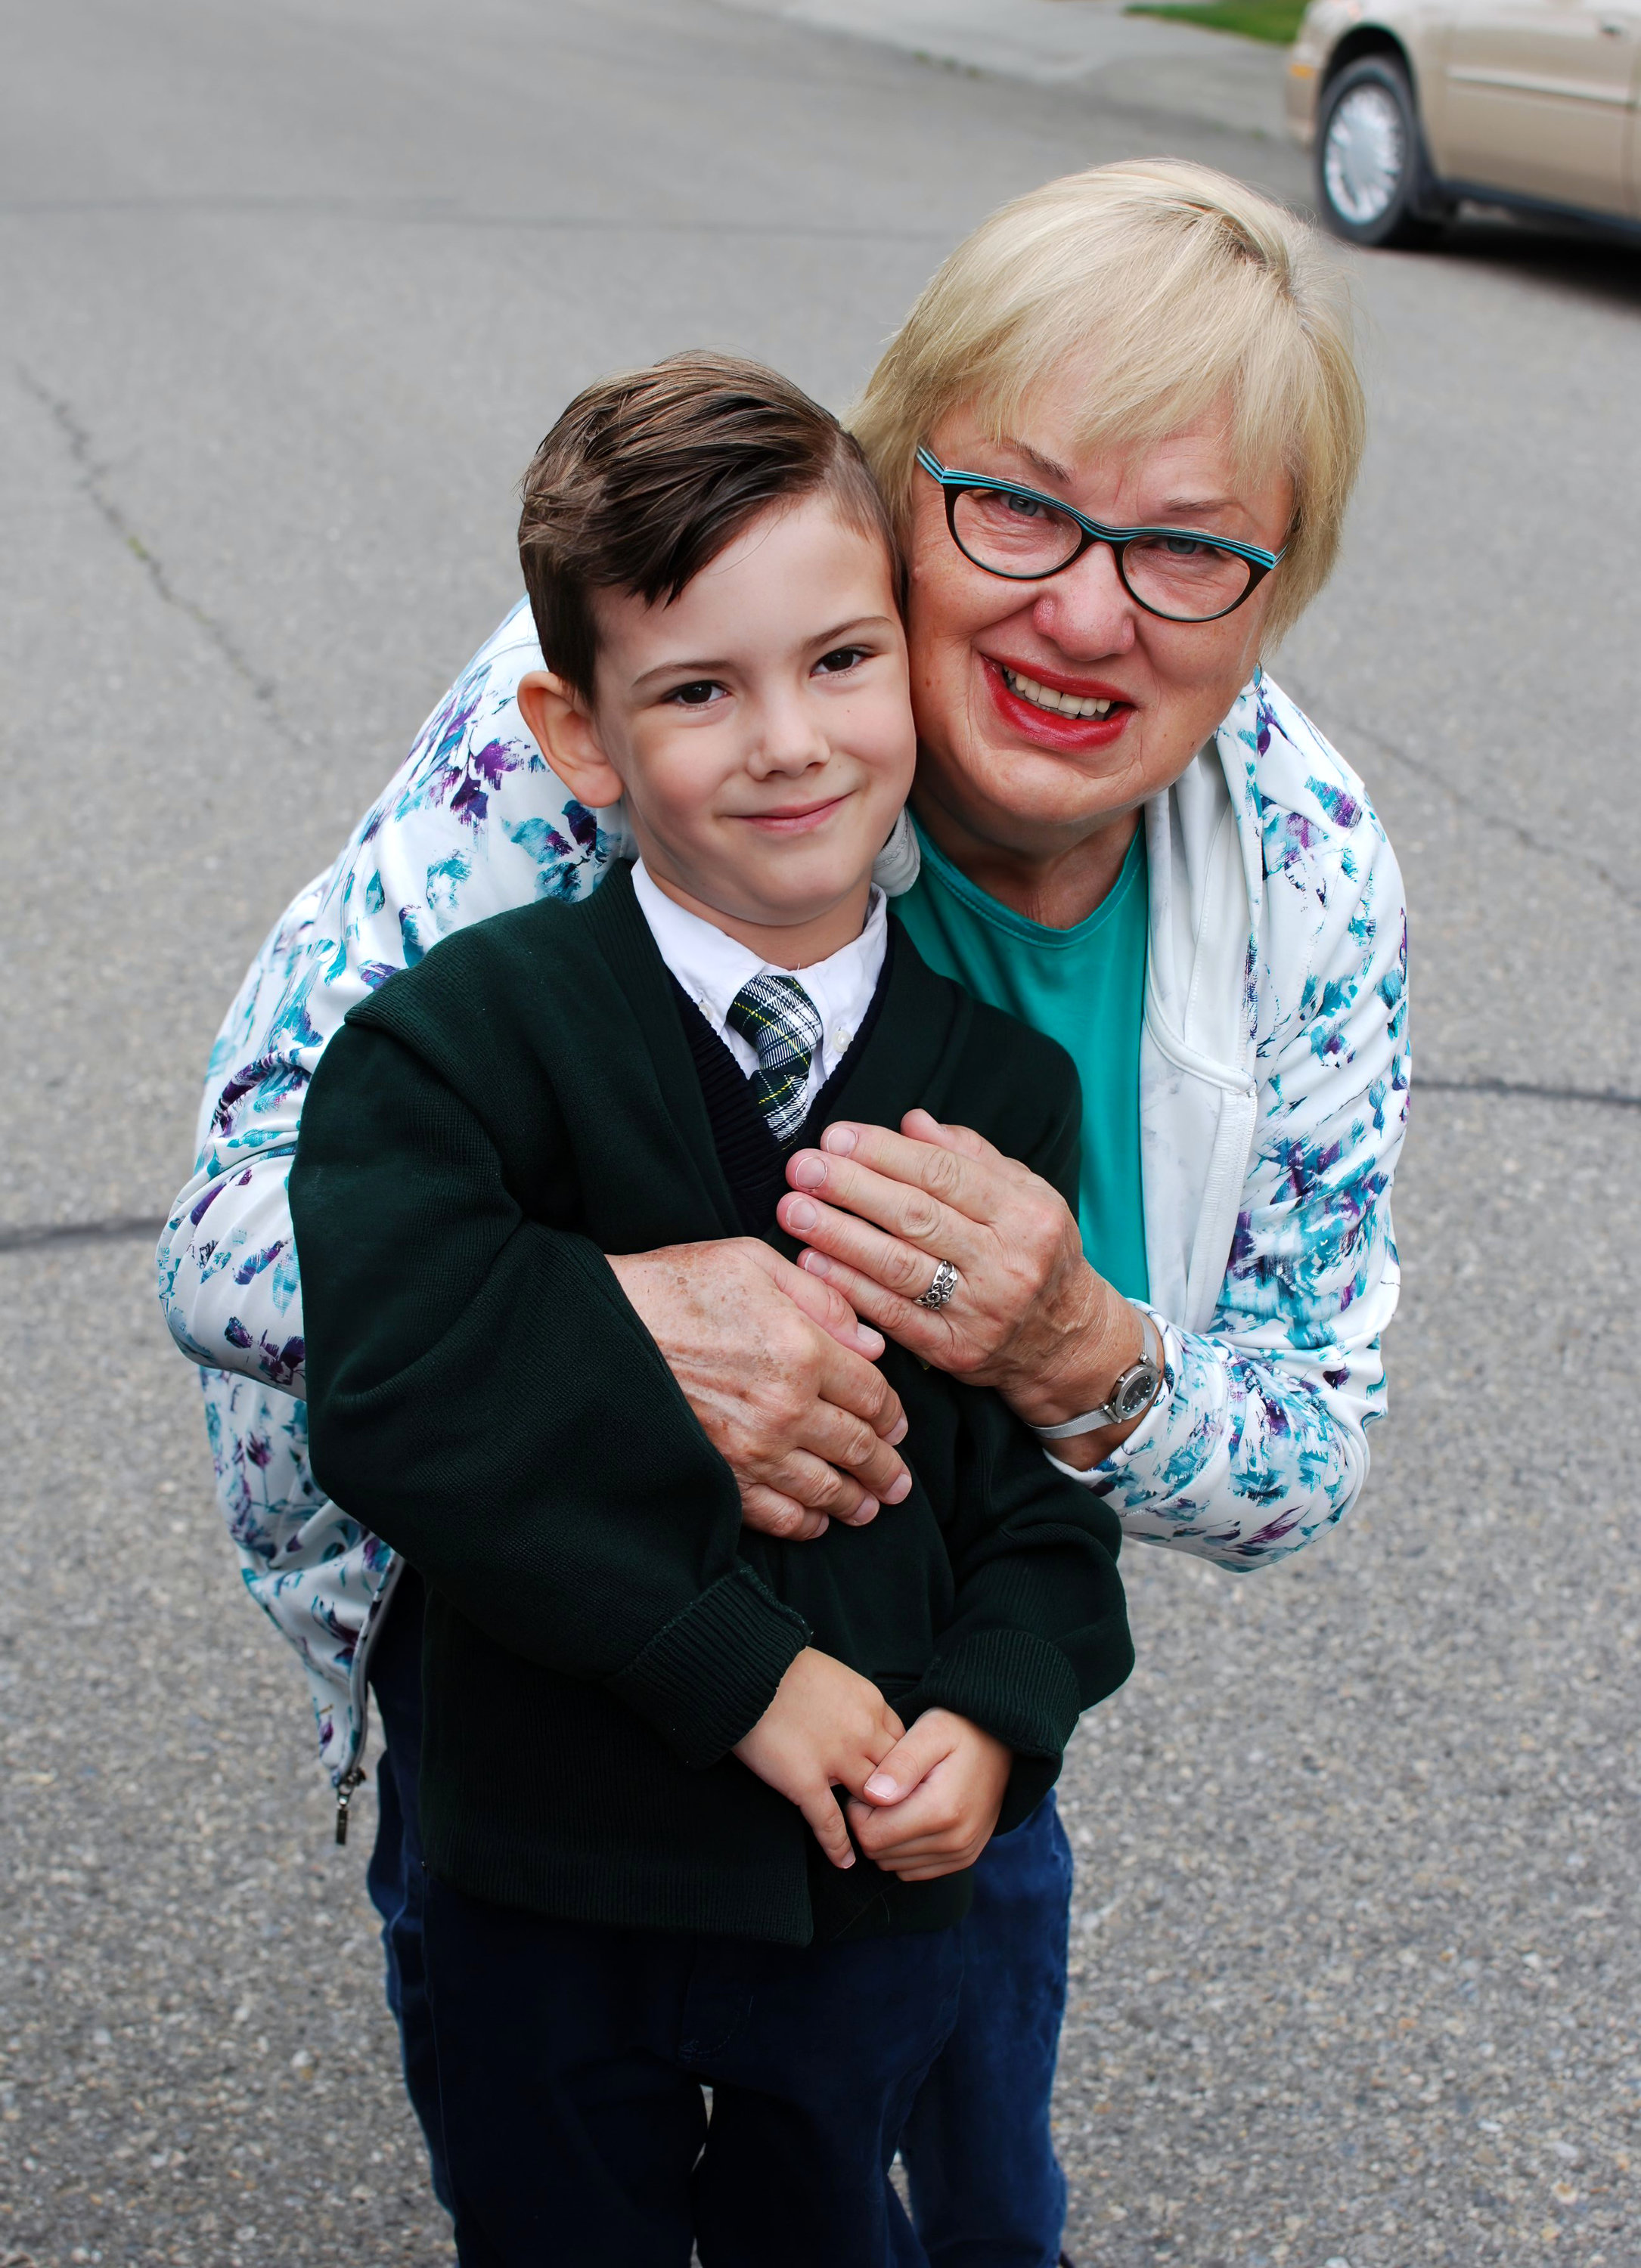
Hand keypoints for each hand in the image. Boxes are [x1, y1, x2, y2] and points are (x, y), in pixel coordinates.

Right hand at [607, 1240, 912, 1540]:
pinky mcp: (721, 1477)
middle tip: (899, 1483)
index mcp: (802, 1350)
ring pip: (826, 1488)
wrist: (597, 1333)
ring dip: (856, 1501)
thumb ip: (819, 1297)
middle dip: (886, 1467)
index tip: (898, 1426)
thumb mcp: (750, 1261)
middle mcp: (786, 1408)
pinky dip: (807, 1523)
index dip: (893, 1415)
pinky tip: (818, 1521)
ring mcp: (753, 1450)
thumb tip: (869, 1343)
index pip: (873, 1395)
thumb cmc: (671, 1288)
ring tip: (871, 1507)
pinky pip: (779, 1515)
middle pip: (859, 1448)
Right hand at [733, 1649, 905, 1870]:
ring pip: (872, 1799)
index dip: (901, 1764)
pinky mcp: (805, 1780)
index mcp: (870, 1702)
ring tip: (875, 1838)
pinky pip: (829, 1821)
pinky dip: (838, 1845)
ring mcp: (836, 1758)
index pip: (902, 1742)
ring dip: (873, 1819)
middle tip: (896, 1816)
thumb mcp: (833, 1673)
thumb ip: (850, 1701)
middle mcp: (862, 1732)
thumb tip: (850, 1720)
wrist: (745, 1668)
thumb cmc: (781, 1665)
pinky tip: (844, 1861)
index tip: (896, 1779)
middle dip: (898, 1795)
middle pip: (896, 1774)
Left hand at [776, 1111, 1145, 1459]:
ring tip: (793, 1210)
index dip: (885, 1153)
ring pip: (898, 1265)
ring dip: (839, 1235)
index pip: (945, 1174)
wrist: (1066, 1340)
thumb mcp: (1026, 1193)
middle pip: (916, 1216)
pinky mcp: (954, 1350)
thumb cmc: (1037, 1252)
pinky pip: (892, 1314)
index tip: (836, 1136)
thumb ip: (971, 1155)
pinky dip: (848, 1287)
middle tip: (802, 1168)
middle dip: (851, 1188)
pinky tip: (811, 1263)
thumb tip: (912, 1122)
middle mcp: (1006, 1262)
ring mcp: (980, 1310)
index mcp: (1025, 1213)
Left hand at [846, 1709, 1012, 1881]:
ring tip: (901, 1800)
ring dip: (887, 1837)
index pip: (871, 1835)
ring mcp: (961, 1854)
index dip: (858, 1809)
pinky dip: (904, 1849)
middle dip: (871, 1823)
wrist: (1004, 1744)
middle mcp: (954, 1841)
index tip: (871, 1782)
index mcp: (941, 1810)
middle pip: (880, 1853)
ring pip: (894, 1864)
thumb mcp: (931, 1730)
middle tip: (884, 1789)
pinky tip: (913, 1817)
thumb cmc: (962, 1730)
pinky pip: (913, 1870)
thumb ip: (900, 1762)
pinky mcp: (963, 1858)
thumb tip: (873, 1795)